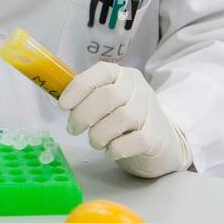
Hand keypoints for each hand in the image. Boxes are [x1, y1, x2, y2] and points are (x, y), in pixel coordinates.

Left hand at [60, 63, 190, 177]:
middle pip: (107, 96)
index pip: (101, 72)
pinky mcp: (155, 137)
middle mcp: (138, 90)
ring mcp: (149, 113)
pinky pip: (132, 141)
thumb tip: (60, 99)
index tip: (63, 105)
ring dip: (98, 134)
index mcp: (123, 76)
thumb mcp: (108, 102)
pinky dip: (115, 149)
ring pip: (120, 119)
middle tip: (73, 129)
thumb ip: (88, 97)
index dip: (79, 87)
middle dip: (83, 115)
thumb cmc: (126, 120)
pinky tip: (111, 151)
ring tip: (95, 141)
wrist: (162, 142)